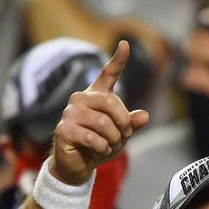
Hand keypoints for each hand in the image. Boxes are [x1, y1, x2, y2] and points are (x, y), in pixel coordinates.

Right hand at [51, 40, 149, 184]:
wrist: (78, 164)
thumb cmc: (100, 145)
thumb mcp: (122, 134)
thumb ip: (132, 124)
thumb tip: (145, 116)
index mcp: (96, 96)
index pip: (108, 74)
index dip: (118, 60)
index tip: (125, 44)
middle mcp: (81, 98)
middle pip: (111, 103)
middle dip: (123, 124)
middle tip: (123, 137)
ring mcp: (70, 112)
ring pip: (103, 123)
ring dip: (113, 139)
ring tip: (110, 145)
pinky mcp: (64, 129)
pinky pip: (93, 137)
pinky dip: (102, 147)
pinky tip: (99, 150)